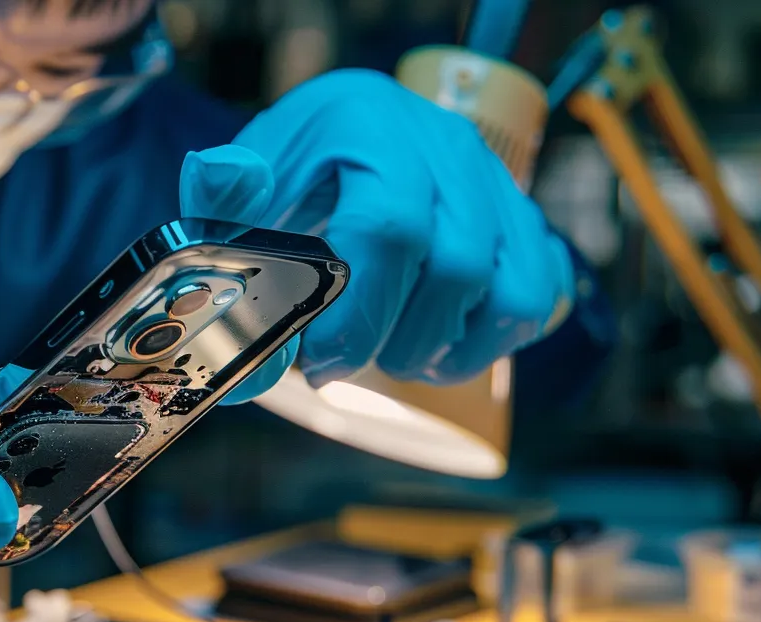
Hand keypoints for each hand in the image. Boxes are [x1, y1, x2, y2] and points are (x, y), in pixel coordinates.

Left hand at [185, 69, 574, 392]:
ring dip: (451, 346)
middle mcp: (440, 139)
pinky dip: (493, 339)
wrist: (328, 147)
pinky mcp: (520, 213)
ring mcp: (491, 177)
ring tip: (396, 357)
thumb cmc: (282, 179)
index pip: (390, 226)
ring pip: (508, 288)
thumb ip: (223, 213)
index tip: (324, 362)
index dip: (361, 312)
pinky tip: (441, 344)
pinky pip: (539, 293)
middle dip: (399, 339)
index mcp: (363, 121)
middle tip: (351, 363)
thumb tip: (221, 207)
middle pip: (456, 265)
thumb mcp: (238, 187)